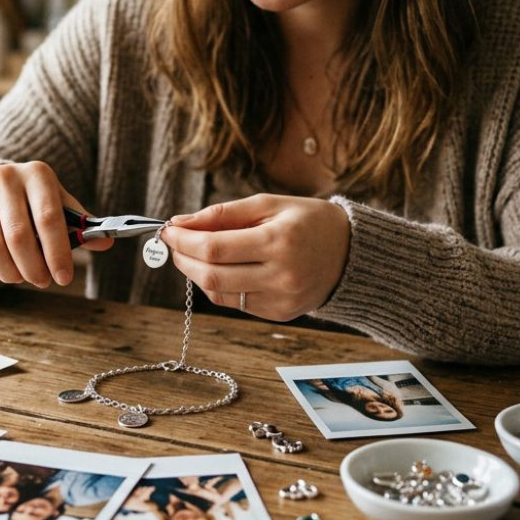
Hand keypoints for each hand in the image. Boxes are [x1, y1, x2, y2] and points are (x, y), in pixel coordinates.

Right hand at [0, 161, 112, 287]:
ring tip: (20, 277)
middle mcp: (5, 177)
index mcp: (37, 174)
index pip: (49, 219)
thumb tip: (105, 243)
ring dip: (9, 273)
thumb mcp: (57, 204)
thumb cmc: (31, 201)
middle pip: (19, 236)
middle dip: (33, 268)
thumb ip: (79, 225)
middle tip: (42, 281)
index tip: (64, 278)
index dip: (58, 253)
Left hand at [161, 194, 349, 320]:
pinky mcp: (280, 314)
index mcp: (279, 242)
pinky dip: (218, 286)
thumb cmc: (309, 221)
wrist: (352, 254)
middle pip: (212, 276)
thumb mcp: (269, 205)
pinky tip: (217, 269)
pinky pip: (236, 303)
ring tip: (192, 255)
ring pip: (219, 294)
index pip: (214, 249)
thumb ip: (222, 214)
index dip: (183, 240)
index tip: (167, 229)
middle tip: (172, 244)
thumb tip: (180, 223)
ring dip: (196, 274)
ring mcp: (281, 299)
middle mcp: (281, 275)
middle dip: (183, 259)